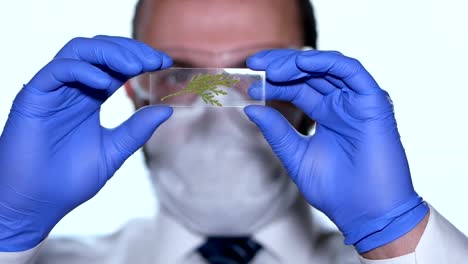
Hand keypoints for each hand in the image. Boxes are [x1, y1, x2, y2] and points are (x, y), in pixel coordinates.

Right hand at [0, 36, 172, 250]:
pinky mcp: (33, 98)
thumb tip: (167, 110)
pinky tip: (105, 82)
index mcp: (90, 98)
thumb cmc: (70, 180)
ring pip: (78, 51)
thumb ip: (137, 129)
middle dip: (128, 50)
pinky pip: (57, 71)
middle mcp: (72, 89)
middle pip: (99, 51)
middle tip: (154, 59)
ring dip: (109, 52)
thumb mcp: (114, 151)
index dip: (139, 59)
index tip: (164, 63)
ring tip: (134, 66)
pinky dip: (82, 70)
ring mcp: (52, 91)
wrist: (37, 204)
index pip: (115, 66)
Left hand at [245, 49, 428, 252]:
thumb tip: (251, 109)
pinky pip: (352, 72)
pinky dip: (327, 62)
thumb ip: (277, 132)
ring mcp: (357, 102)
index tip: (250, 84)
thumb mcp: (296, 156)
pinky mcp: (374, 103)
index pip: (297, 88)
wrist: (366, 214)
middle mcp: (341, 105)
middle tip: (255, 63)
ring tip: (272, 68)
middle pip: (309, 73)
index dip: (274, 83)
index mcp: (325, 115)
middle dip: (281, 65)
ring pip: (328, 67)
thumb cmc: (335, 191)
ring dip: (299, 62)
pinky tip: (301, 63)